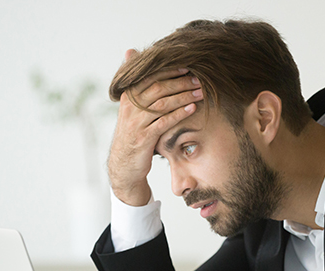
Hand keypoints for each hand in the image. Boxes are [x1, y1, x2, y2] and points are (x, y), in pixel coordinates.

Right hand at [107, 50, 202, 205]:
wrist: (124, 164)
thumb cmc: (133, 133)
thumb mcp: (132, 110)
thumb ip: (137, 87)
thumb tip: (131, 52)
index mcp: (128, 97)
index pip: (149, 77)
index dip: (169, 71)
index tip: (187, 67)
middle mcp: (130, 108)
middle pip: (158, 88)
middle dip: (180, 82)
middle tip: (198, 79)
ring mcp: (136, 123)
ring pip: (163, 104)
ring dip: (184, 96)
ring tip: (200, 92)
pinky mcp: (143, 138)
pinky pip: (164, 122)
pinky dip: (179, 114)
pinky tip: (192, 109)